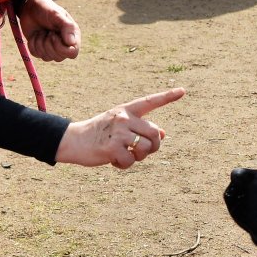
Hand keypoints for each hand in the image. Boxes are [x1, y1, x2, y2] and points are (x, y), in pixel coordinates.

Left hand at [16, 0, 80, 61]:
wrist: (30, 7)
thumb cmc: (46, 9)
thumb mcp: (57, 15)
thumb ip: (67, 27)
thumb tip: (71, 43)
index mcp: (72, 36)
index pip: (72, 53)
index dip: (61, 48)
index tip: (53, 34)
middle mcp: (64, 44)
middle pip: (59, 57)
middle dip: (48, 44)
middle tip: (47, 31)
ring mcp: (52, 48)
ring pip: (47, 57)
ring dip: (40, 43)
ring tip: (41, 31)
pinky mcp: (40, 49)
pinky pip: (36, 54)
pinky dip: (33, 44)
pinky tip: (35, 35)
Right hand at [56, 88, 183, 168]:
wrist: (74, 140)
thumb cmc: (99, 134)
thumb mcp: (119, 125)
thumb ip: (140, 127)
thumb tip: (164, 133)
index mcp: (126, 110)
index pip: (150, 102)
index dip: (167, 97)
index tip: (183, 91)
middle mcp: (124, 118)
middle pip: (155, 133)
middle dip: (154, 146)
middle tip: (143, 152)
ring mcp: (118, 132)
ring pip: (145, 148)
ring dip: (140, 157)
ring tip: (127, 156)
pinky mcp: (112, 147)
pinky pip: (130, 161)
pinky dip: (124, 165)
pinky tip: (114, 161)